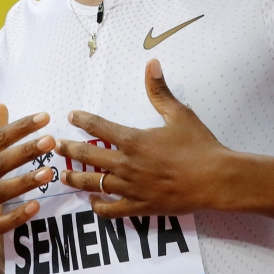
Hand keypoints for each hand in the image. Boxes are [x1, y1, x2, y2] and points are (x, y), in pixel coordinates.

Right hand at [0, 106, 55, 273]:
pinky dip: (17, 215)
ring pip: (0, 193)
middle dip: (25, 151)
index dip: (19, 128)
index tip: (44, 117)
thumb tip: (2, 107)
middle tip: (51, 141)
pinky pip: (0, 224)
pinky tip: (35, 206)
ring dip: (25, 182)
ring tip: (49, 172)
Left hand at [55, 59, 234, 218]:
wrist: (216, 179)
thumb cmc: (199, 146)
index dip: (82, 120)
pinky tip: (92, 201)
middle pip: (88, 157)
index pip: (99, 128)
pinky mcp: (140, 207)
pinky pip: (112, 210)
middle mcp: (127, 165)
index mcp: (134, 141)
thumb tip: (152, 64)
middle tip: (56, 146)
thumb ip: (160, 91)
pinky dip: (99, 206)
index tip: (71, 116)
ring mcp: (132, 188)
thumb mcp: (179, 114)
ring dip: (77, 178)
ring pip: (95, 184)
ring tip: (64, 175)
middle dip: (70, 150)